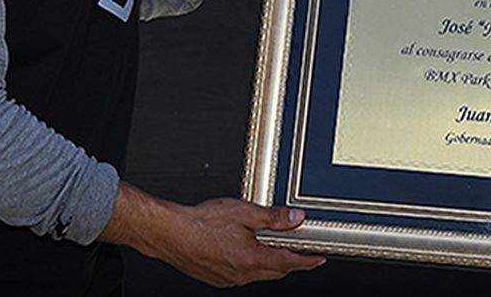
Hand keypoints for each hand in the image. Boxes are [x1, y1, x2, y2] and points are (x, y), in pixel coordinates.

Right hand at [116, 194, 323, 286]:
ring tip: (273, 247)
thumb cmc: (201, 223)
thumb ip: (273, 218)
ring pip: (259, 275)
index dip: (308, 261)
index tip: (320, 259)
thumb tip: (295, 219)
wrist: (170, 234)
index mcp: (253, 259)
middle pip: (277, 272)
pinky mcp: (216, 278)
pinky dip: (251, 266)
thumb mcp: (245, 212)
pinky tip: (247, 252)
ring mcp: (228, 279)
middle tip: (302, 252)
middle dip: (291, 263)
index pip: (290, 263)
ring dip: (270, 264)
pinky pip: (242, 275)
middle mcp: (242, 274)